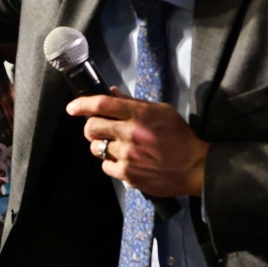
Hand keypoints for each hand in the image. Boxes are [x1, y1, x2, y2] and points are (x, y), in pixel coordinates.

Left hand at [67, 92, 208, 197]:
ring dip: (100, 146)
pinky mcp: (128, 174)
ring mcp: (128, 155)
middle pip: (91, 127)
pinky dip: (110, 163)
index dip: (83, 105)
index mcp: (140, 114)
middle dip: (90, 127)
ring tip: (115, 146)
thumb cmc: (179, 137)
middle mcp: (131, 133)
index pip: (103, 104)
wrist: (194, 167)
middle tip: (98, 129)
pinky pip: (105, 166)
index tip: (72, 108)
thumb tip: (112, 92)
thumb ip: (134, 102)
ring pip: (96, 148)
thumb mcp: (162, 111)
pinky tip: (123, 161)